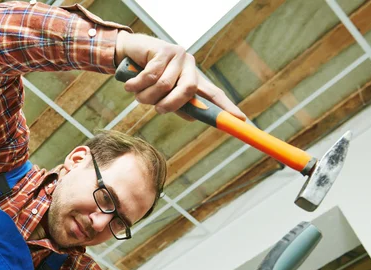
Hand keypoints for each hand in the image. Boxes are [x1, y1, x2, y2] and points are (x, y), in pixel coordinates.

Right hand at [115, 31, 245, 120]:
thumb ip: (178, 105)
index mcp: (194, 78)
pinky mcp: (163, 49)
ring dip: (147, 96)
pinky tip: (130, 85)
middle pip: (188, 90)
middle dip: (170, 104)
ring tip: (138, 94)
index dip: (226, 107)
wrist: (130, 53)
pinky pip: (150, 75)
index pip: (213, 94)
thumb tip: (194, 118)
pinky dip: (137, 84)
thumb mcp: (163, 94)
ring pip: (164, 85)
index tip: (240, 120)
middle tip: (157, 109)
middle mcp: (190, 65)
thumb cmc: (147, 76)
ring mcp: (178, 56)